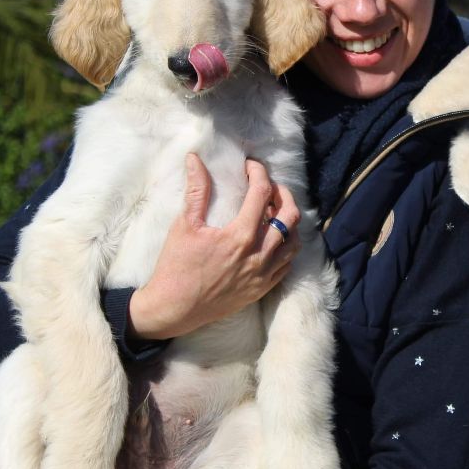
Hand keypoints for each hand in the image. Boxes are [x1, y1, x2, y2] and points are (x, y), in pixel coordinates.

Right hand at [128, 154, 300, 339]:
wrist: (174, 308)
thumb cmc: (176, 266)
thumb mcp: (184, 224)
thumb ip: (196, 190)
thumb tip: (195, 159)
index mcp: (239, 236)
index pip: (261, 194)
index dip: (259, 173)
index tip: (251, 166)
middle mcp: (258, 256)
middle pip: (289, 216)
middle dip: (283, 194)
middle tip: (269, 186)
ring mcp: (263, 275)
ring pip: (294, 242)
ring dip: (288, 222)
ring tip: (274, 212)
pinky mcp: (262, 289)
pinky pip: (287, 264)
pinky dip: (285, 247)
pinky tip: (272, 240)